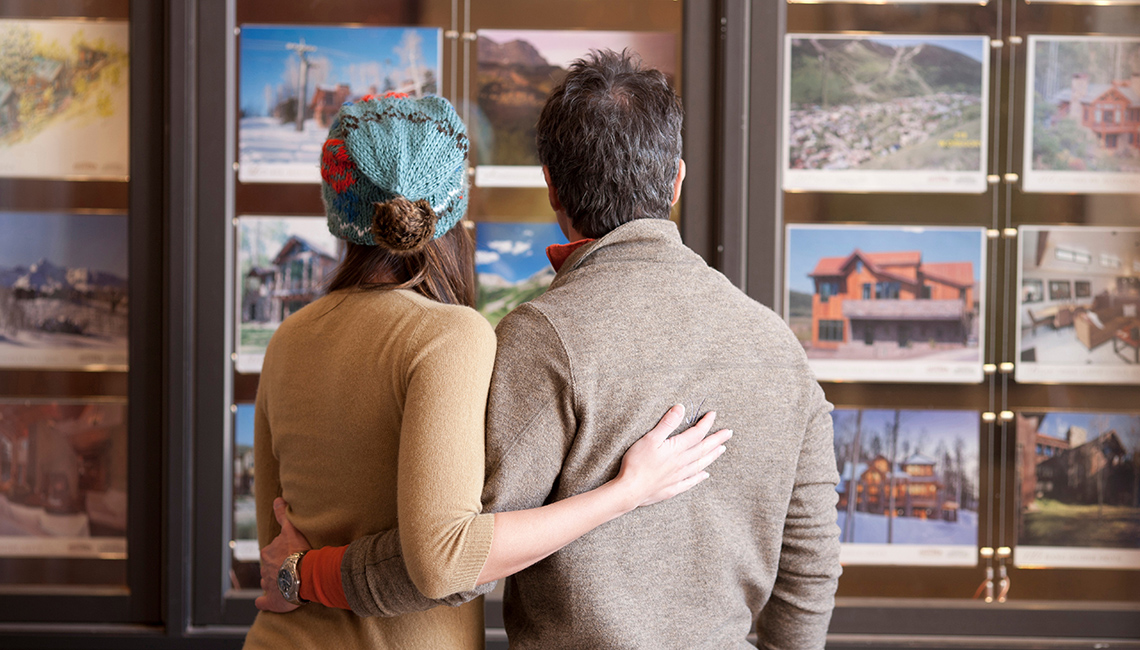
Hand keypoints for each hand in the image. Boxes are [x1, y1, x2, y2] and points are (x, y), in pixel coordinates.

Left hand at [254, 497, 312, 612]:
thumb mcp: (291, 530)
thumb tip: (277, 499)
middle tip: (292, 568)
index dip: (281, 553)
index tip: (289, 555)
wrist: (303, 575)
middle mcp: (265, 568)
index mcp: (268, 552)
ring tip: (289, 584)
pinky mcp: (271, 600)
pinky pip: (264, 601)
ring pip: (269, 582)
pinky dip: (263, 602)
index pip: (272, 551)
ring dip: (276, 583)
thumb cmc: (299, 553)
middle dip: (277, 567)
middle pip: (270, 566)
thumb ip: (282, 515)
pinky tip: (263, 602)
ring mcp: (268, 585)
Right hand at [614, 404, 731, 509]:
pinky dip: (699, 477)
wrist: (631, 490)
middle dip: (717, 439)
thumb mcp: (650, 438)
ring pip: (700, 464)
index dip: (706, 423)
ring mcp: (678, 477)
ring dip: (712, 456)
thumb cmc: (637, 463)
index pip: (696, 433)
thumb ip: (667, 424)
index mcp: (676, 449)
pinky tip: (705, 475)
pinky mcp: (673, 488)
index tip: (713, 414)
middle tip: (728, 433)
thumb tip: (681, 408)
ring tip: (722, 449)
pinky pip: (691, 482)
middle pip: (703, 449)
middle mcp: (681, 463)